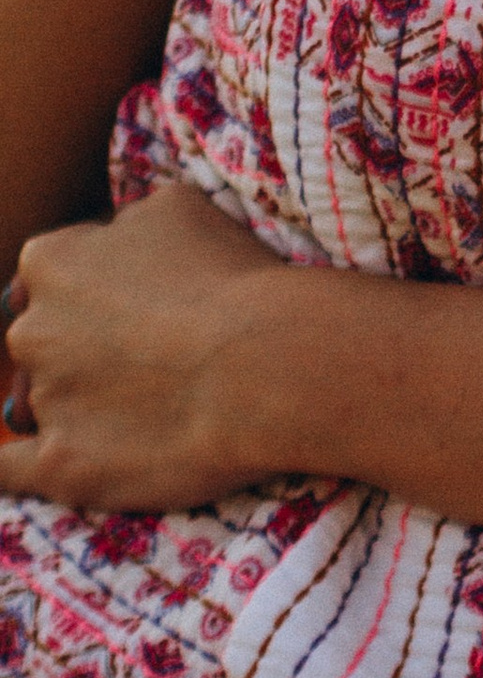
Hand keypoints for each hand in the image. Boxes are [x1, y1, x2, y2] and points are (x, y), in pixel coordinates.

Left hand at [0, 180, 298, 512]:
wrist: (262, 364)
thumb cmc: (230, 277)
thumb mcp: (178, 206)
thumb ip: (126, 225)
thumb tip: (115, 239)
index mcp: (51, 261)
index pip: (49, 273)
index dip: (94, 286)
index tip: (138, 300)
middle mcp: (32, 331)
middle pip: (40, 338)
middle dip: (79, 344)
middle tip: (148, 354)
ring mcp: (42, 401)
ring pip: (37, 401)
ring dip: (72, 400)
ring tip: (142, 408)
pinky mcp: (60, 466)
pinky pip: (9, 471)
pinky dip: (11, 468)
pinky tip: (34, 458)